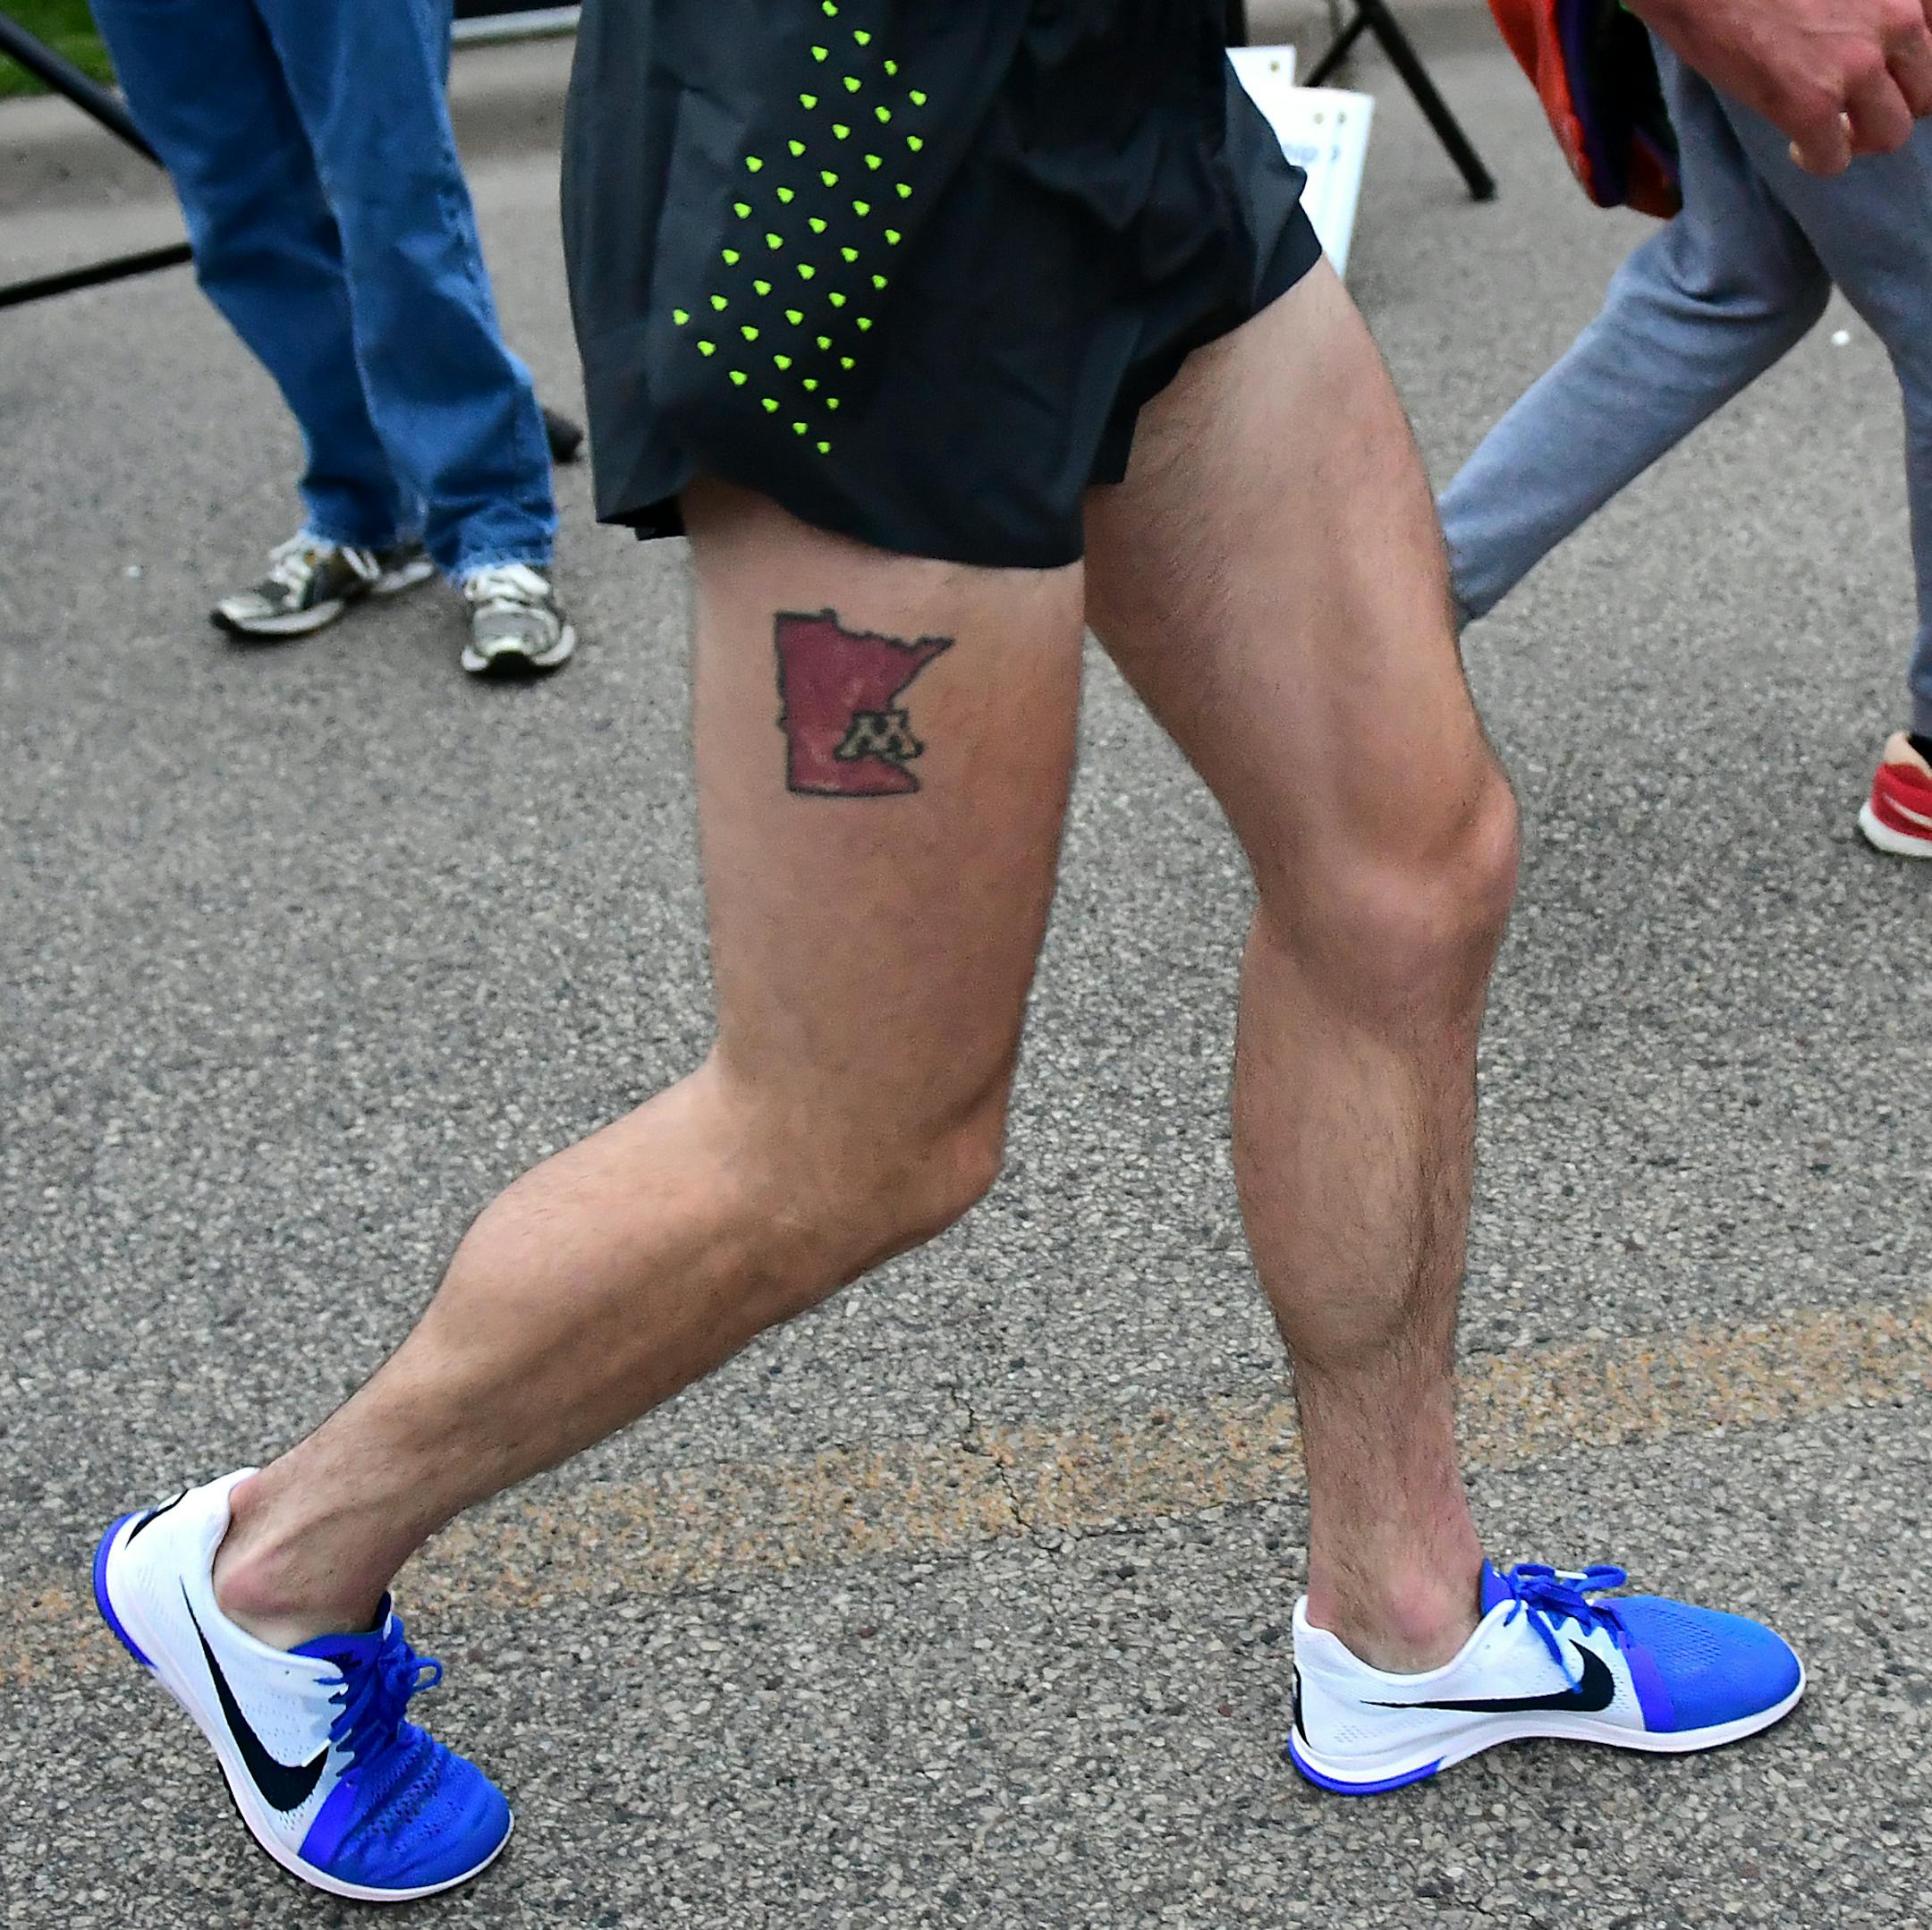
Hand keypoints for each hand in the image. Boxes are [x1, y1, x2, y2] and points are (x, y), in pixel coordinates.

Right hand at [1628, 0, 1931, 172]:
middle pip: (1925, 93)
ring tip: (1830, 133)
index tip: (1882, 73)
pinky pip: (1834, 158)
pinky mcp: (1814, 104)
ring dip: (1861, 140)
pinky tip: (1795, 148)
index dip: (1909, 65)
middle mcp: (1899, 20)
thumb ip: (1867, 3)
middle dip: (1892, 107)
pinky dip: (1816, 160)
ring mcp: (1859, 65)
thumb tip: (1856, 36)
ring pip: (1892, 132)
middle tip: (1855, 110)